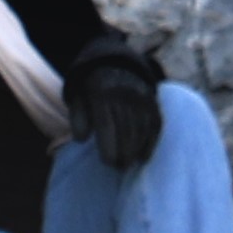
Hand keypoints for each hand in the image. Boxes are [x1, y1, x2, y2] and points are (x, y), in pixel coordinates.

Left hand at [71, 48, 163, 170]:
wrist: (113, 63)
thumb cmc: (90, 89)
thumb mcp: (77, 98)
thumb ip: (78, 118)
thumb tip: (81, 139)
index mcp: (102, 91)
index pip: (106, 124)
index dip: (108, 145)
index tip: (107, 162)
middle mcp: (125, 93)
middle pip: (126, 129)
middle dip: (123, 152)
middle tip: (118, 168)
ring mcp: (142, 97)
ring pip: (142, 129)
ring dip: (136, 151)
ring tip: (128, 165)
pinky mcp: (153, 102)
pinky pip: (155, 125)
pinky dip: (150, 143)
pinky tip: (143, 157)